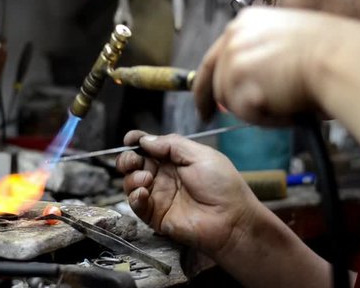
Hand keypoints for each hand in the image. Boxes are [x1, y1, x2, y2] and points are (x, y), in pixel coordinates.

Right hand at [116, 130, 259, 255]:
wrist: (231, 220)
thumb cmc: (222, 186)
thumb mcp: (200, 155)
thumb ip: (171, 144)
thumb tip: (145, 139)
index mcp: (175, 159)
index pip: (149, 147)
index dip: (137, 141)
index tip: (129, 139)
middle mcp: (163, 176)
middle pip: (134, 163)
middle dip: (128, 159)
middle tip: (133, 160)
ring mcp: (158, 196)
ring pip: (131, 182)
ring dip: (132, 177)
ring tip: (146, 179)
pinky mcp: (156, 215)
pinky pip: (136, 205)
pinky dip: (134, 196)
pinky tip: (143, 193)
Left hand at [193, 7, 337, 124]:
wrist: (343, 59)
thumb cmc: (331, 55)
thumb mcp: (287, 43)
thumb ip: (260, 58)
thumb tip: (242, 86)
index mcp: (245, 22)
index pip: (215, 57)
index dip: (207, 83)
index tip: (204, 102)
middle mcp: (234, 36)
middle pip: (216, 82)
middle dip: (225, 102)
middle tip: (215, 117)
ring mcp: (233, 57)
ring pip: (230, 101)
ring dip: (256, 111)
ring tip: (287, 105)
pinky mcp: (237, 79)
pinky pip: (245, 113)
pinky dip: (267, 119)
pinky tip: (288, 109)